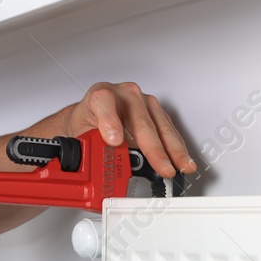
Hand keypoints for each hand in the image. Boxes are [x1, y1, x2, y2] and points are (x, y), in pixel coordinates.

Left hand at [57, 81, 197, 177]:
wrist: (90, 116)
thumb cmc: (85, 123)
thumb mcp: (79, 134)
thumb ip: (89, 147)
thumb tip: (99, 166)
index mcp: (99, 95)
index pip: (104, 102)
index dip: (110, 122)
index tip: (114, 141)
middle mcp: (124, 94)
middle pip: (140, 119)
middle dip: (153, 147)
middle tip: (161, 166)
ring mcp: (143, 101)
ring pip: (160, 125)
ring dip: (173, 149)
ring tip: (180, 166)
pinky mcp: (155, 111)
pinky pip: (168, 129)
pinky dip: (176, 147)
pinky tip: (182, 159)